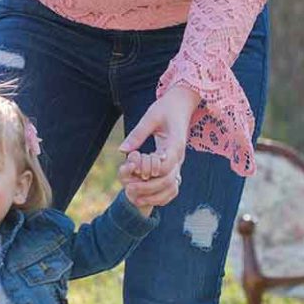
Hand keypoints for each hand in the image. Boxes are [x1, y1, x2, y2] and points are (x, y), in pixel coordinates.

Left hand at [117, 84, 197, 211]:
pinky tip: (144, 196)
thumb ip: (137, 134)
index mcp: (175, 144)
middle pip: (168, 180)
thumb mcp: (150, 117)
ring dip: (154, 195)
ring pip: (171, 186)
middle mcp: (179, 156)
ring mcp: (178, 162)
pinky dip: (160, 194)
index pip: (166, 164)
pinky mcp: (175, 165)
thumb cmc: (165, 108)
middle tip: (128, 189)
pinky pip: (171, 186)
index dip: (150, 170)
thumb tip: (122, 151)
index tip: (135, 170)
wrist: (181, 105)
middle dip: (148, 187)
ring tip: (134, 198)